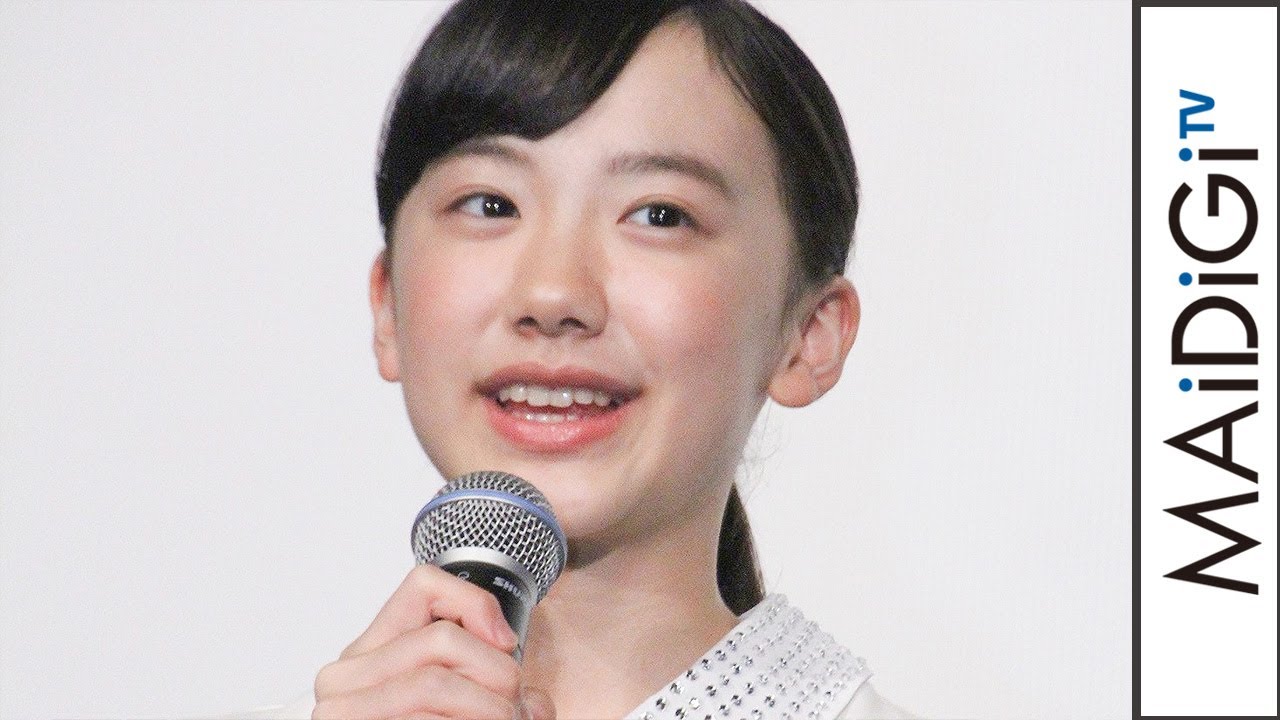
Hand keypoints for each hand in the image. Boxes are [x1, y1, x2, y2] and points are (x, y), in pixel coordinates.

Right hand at [312, 564, 555, 719]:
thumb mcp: (460, 708)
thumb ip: (493, 692)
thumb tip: (536, 704)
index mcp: (372, 654)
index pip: (422, 585)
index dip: (474, 605)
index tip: (505, 644)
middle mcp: (345, 677)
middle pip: (441, 640)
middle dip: (495, 674)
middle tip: (512, 710)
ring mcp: (341, 712)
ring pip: (434, 681)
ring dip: (487, 709)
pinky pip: (427, 719)